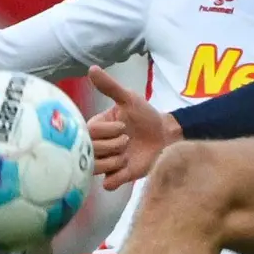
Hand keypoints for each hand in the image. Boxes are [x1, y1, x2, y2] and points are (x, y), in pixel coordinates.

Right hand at [86, 65, 179, 190]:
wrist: (165, 134)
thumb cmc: (145, 114)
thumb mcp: (129, 99)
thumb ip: (110, 87)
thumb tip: (92, 69)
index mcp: (96, 128)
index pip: (88, 135)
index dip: (107, 132)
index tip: (123, 126)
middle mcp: (97, 146)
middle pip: (91, 153)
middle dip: (113, 146)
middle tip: (128, 140)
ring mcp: (106, 162)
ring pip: (95, 169)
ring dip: (114, 162)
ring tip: (127, 155)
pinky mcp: (118, 176)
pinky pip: (107, 184)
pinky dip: (116, 178)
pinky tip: (127, 168)